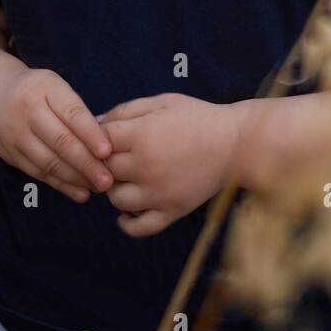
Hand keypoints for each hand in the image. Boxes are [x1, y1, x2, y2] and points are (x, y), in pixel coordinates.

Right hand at [0, 65, 113, 203]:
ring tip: (98, 188)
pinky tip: (80, 193)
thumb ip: (76, 111)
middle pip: (60, 141)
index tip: (108, 151)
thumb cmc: (38, 92)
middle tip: (108, 180)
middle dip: (87, 163)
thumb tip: (105, 144)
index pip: (72, 113)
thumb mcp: (55, 87)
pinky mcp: (10, 154)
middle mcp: (27, 110)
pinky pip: (39, 173)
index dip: (90, 134)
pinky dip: (61, 185)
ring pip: (49, 162)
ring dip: (76, 178)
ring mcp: (16, 134)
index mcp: (45, 87)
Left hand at [95, 93, 241, 236]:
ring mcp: (158, 192)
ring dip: (115, 189)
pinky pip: (139, 228)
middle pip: (104, 170)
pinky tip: (127, 212)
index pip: (99, 142)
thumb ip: (125, 111)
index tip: (108, 138)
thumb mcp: (160, 102)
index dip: (99, 140)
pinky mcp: (172, 211)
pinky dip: (127, 223)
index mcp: (141, 134)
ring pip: (115, 199)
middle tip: (116, 157)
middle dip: (106, 163)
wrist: (236, 143)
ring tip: (127, 179)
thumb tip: (94, 124)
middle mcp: (146, 165)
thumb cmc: (197, 117)